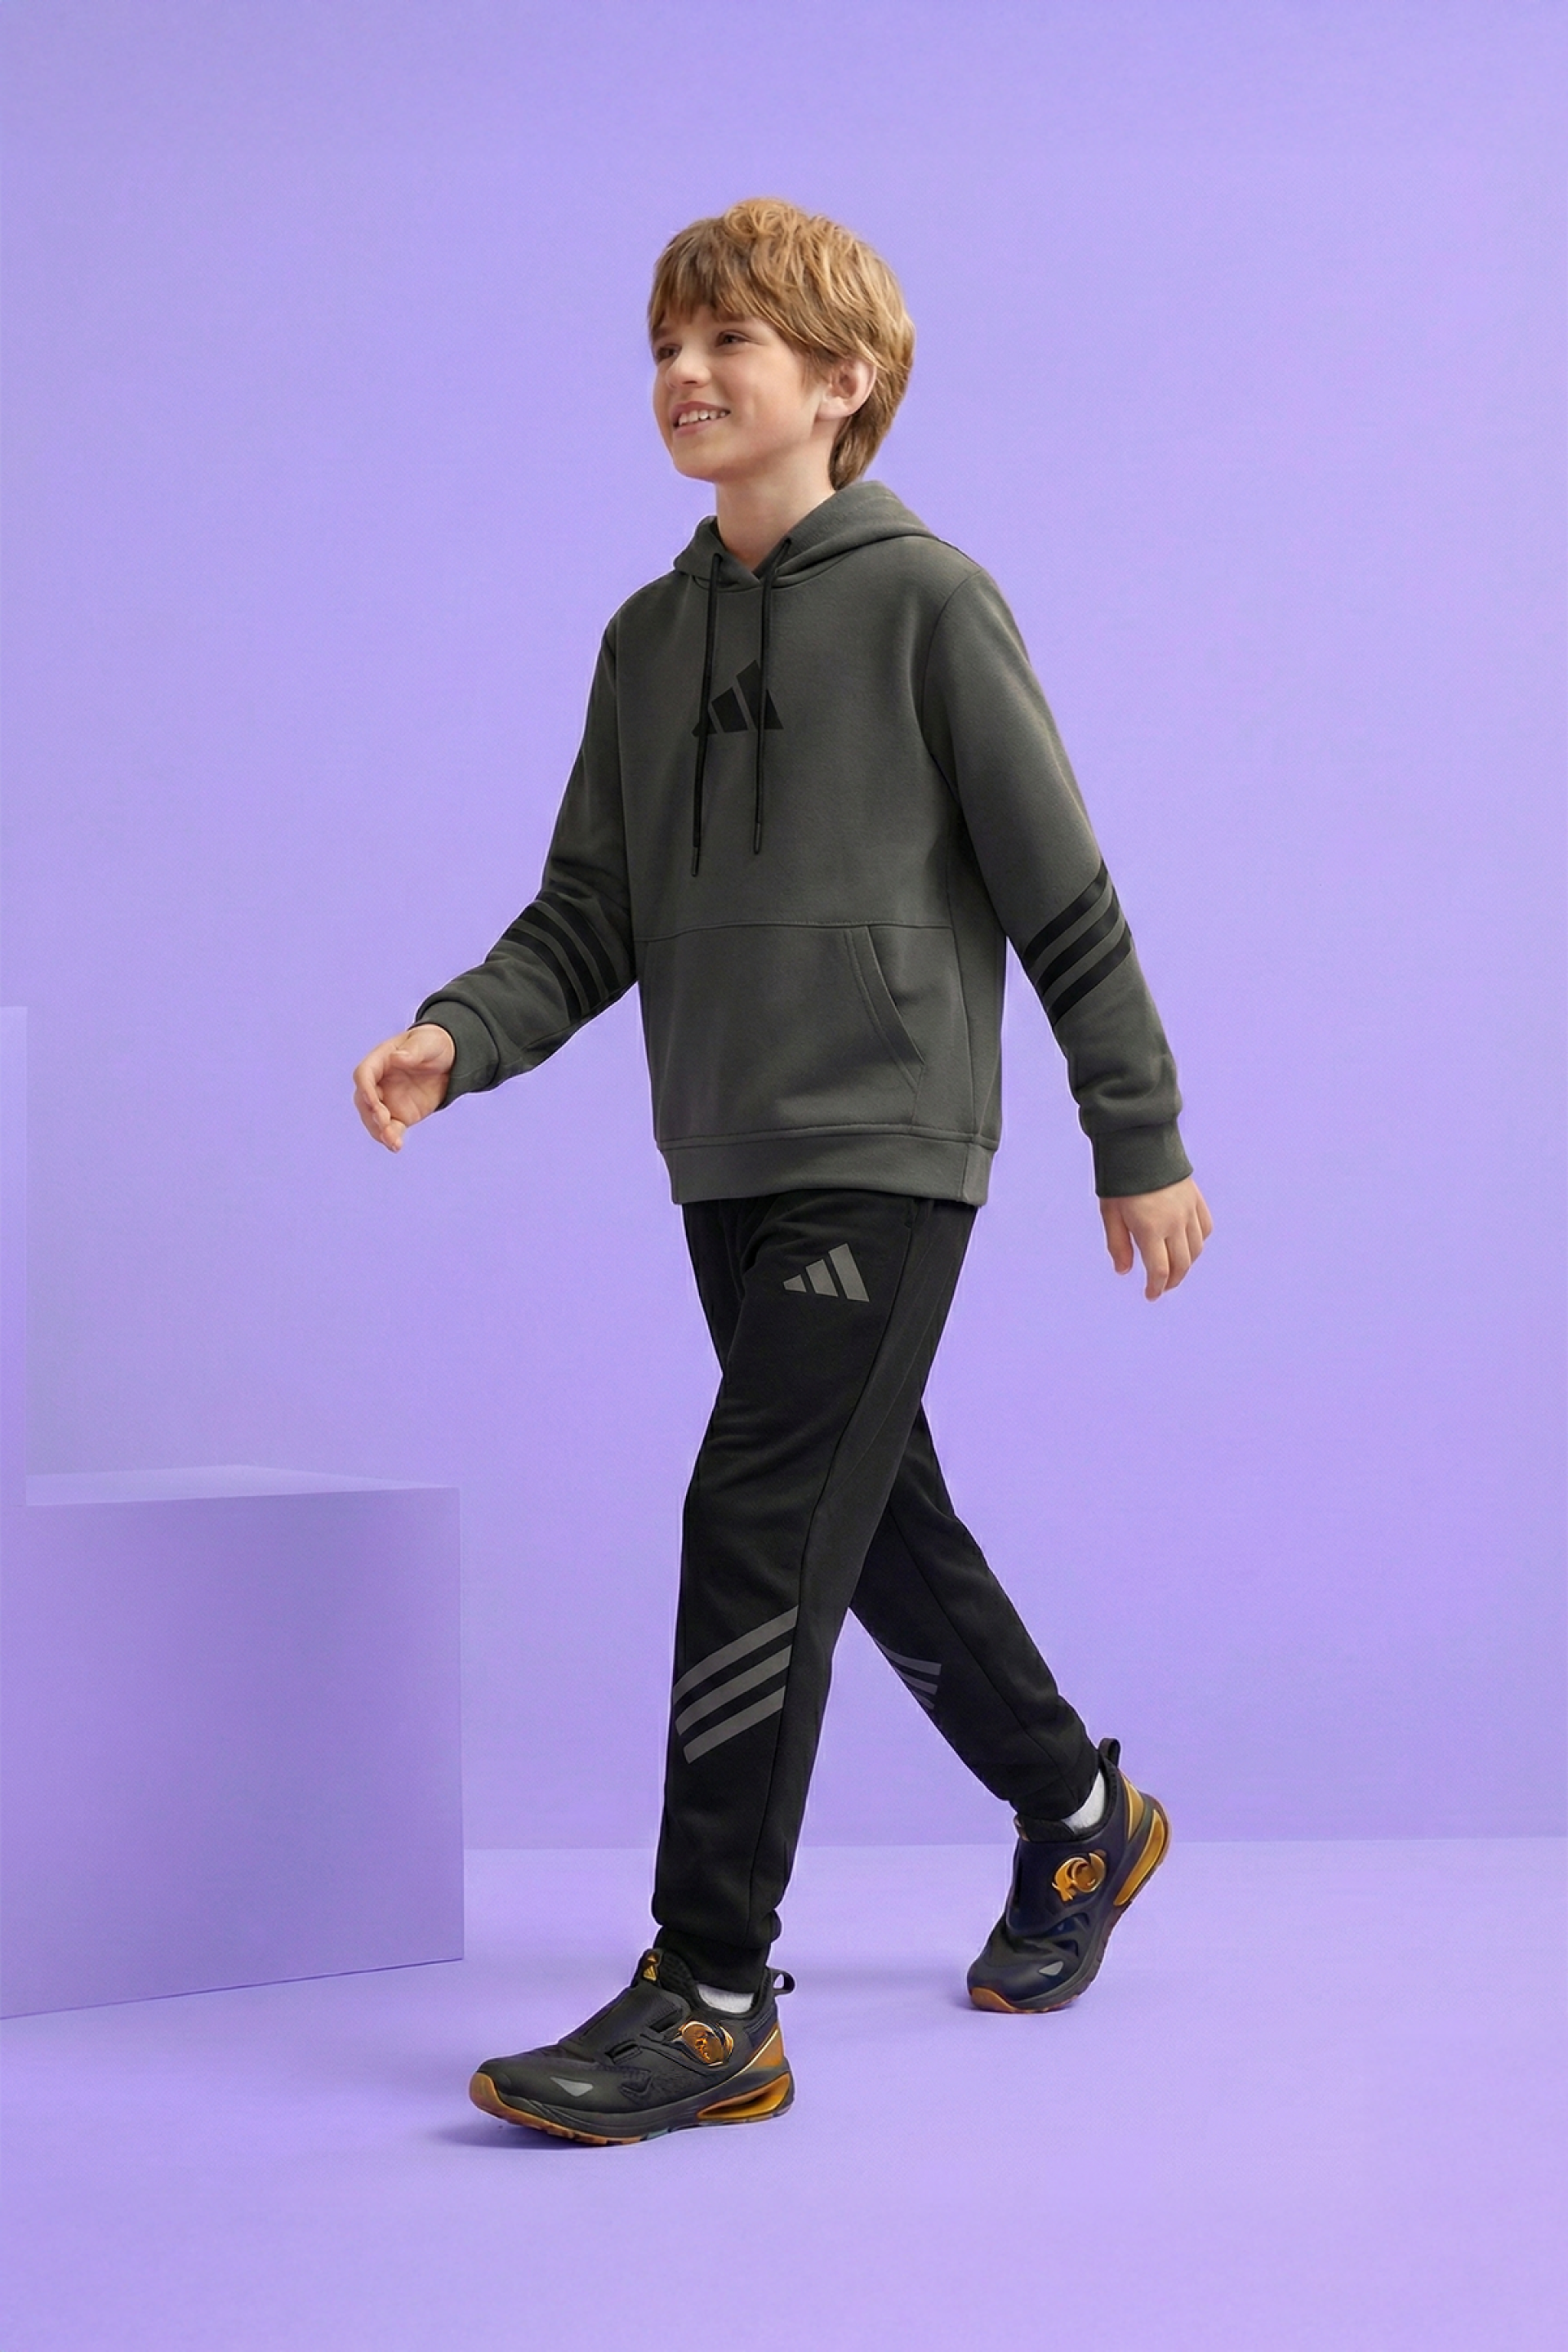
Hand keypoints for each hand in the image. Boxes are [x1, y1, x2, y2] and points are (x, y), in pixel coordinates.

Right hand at [352, 1023, 454, 1151]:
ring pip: (374, 1120)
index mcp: (380, 1061)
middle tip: (384, 1121)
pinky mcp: (399, 1116)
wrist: (448, 1060)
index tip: (372, 1099)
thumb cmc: (433, 1045)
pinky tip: (396, 1146)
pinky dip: (391, 1139)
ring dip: (379, 1131)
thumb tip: (397, 1058)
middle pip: (364, 1100)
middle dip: (371, 1112)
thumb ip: (412, 1051)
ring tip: (392, 1141)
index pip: (364, 1075)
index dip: (365, 1088)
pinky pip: (391, 1130)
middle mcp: (378, 1083)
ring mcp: (387, 1101)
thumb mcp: (427, 1043)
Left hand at [1099, 1176, 1212, 1300]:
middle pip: (1182, 1265)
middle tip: (1162, 1287)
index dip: (1156, 1288)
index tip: (1151, 1295)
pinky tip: (1187, 1245)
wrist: (1140, 1144)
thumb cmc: (1120, 1180)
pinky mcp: (1196, 1199)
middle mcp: (1175, 1223)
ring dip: (1186, 1264)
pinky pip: (1205, 1229)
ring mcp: (1189, 1211)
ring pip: (1196, 1249)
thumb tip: (1124, 1271)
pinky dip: (1198, 1242)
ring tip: (1174, 1269)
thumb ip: (1118, 1245)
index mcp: (1151, 1229)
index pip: (1160, 1271)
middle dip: (1172, 1281)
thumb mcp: (1110, 1213)